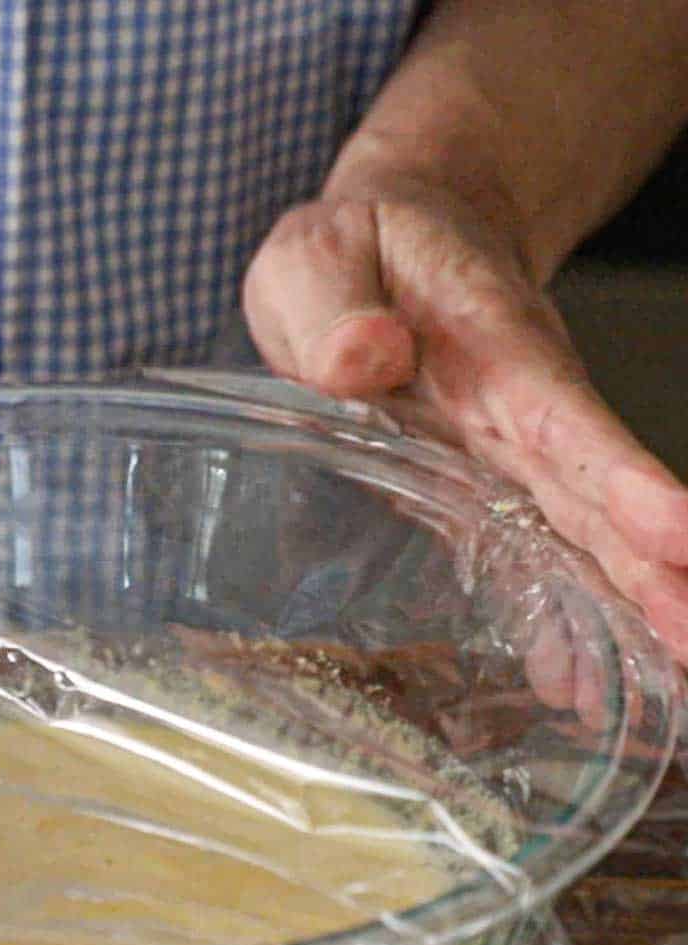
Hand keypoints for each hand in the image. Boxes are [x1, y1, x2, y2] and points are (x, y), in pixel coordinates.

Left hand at [242, 175, 687, 674]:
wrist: (390, 243)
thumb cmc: (354, 253)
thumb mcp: (315, 262)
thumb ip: (337, 311)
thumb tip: (365, 358)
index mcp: (488, 344)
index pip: (560, 414)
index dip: (618, 476)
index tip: (679, 535)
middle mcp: (514, 406)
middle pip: (591, 492)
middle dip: (652, 569)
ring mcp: (503, 451)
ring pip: (576, 531)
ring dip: (625, 602)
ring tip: (672, 679)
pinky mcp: (477, 484)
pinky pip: (524, 552)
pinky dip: (553, 614)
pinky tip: (577, 680)